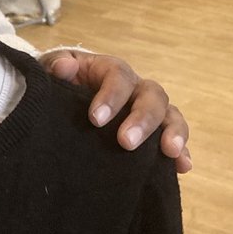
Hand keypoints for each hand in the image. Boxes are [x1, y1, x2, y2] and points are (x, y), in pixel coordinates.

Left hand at [41, 50, 191, 171]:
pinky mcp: (151, 134)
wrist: (61, 99)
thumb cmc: (57, 82)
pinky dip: (180, 153)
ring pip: (170, 115)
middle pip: (151, 96)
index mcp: (110, 71)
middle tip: (126, 142)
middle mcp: (135, 89)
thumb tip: (64, 67)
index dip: (111, 96)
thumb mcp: (50, 69)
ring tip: (170, 152)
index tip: (95, 119)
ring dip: (173, 132)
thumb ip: (54, 66)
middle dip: (142, 119)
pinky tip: (182, 167)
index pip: (119, 77)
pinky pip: (172, 140)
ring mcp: (146, 111)